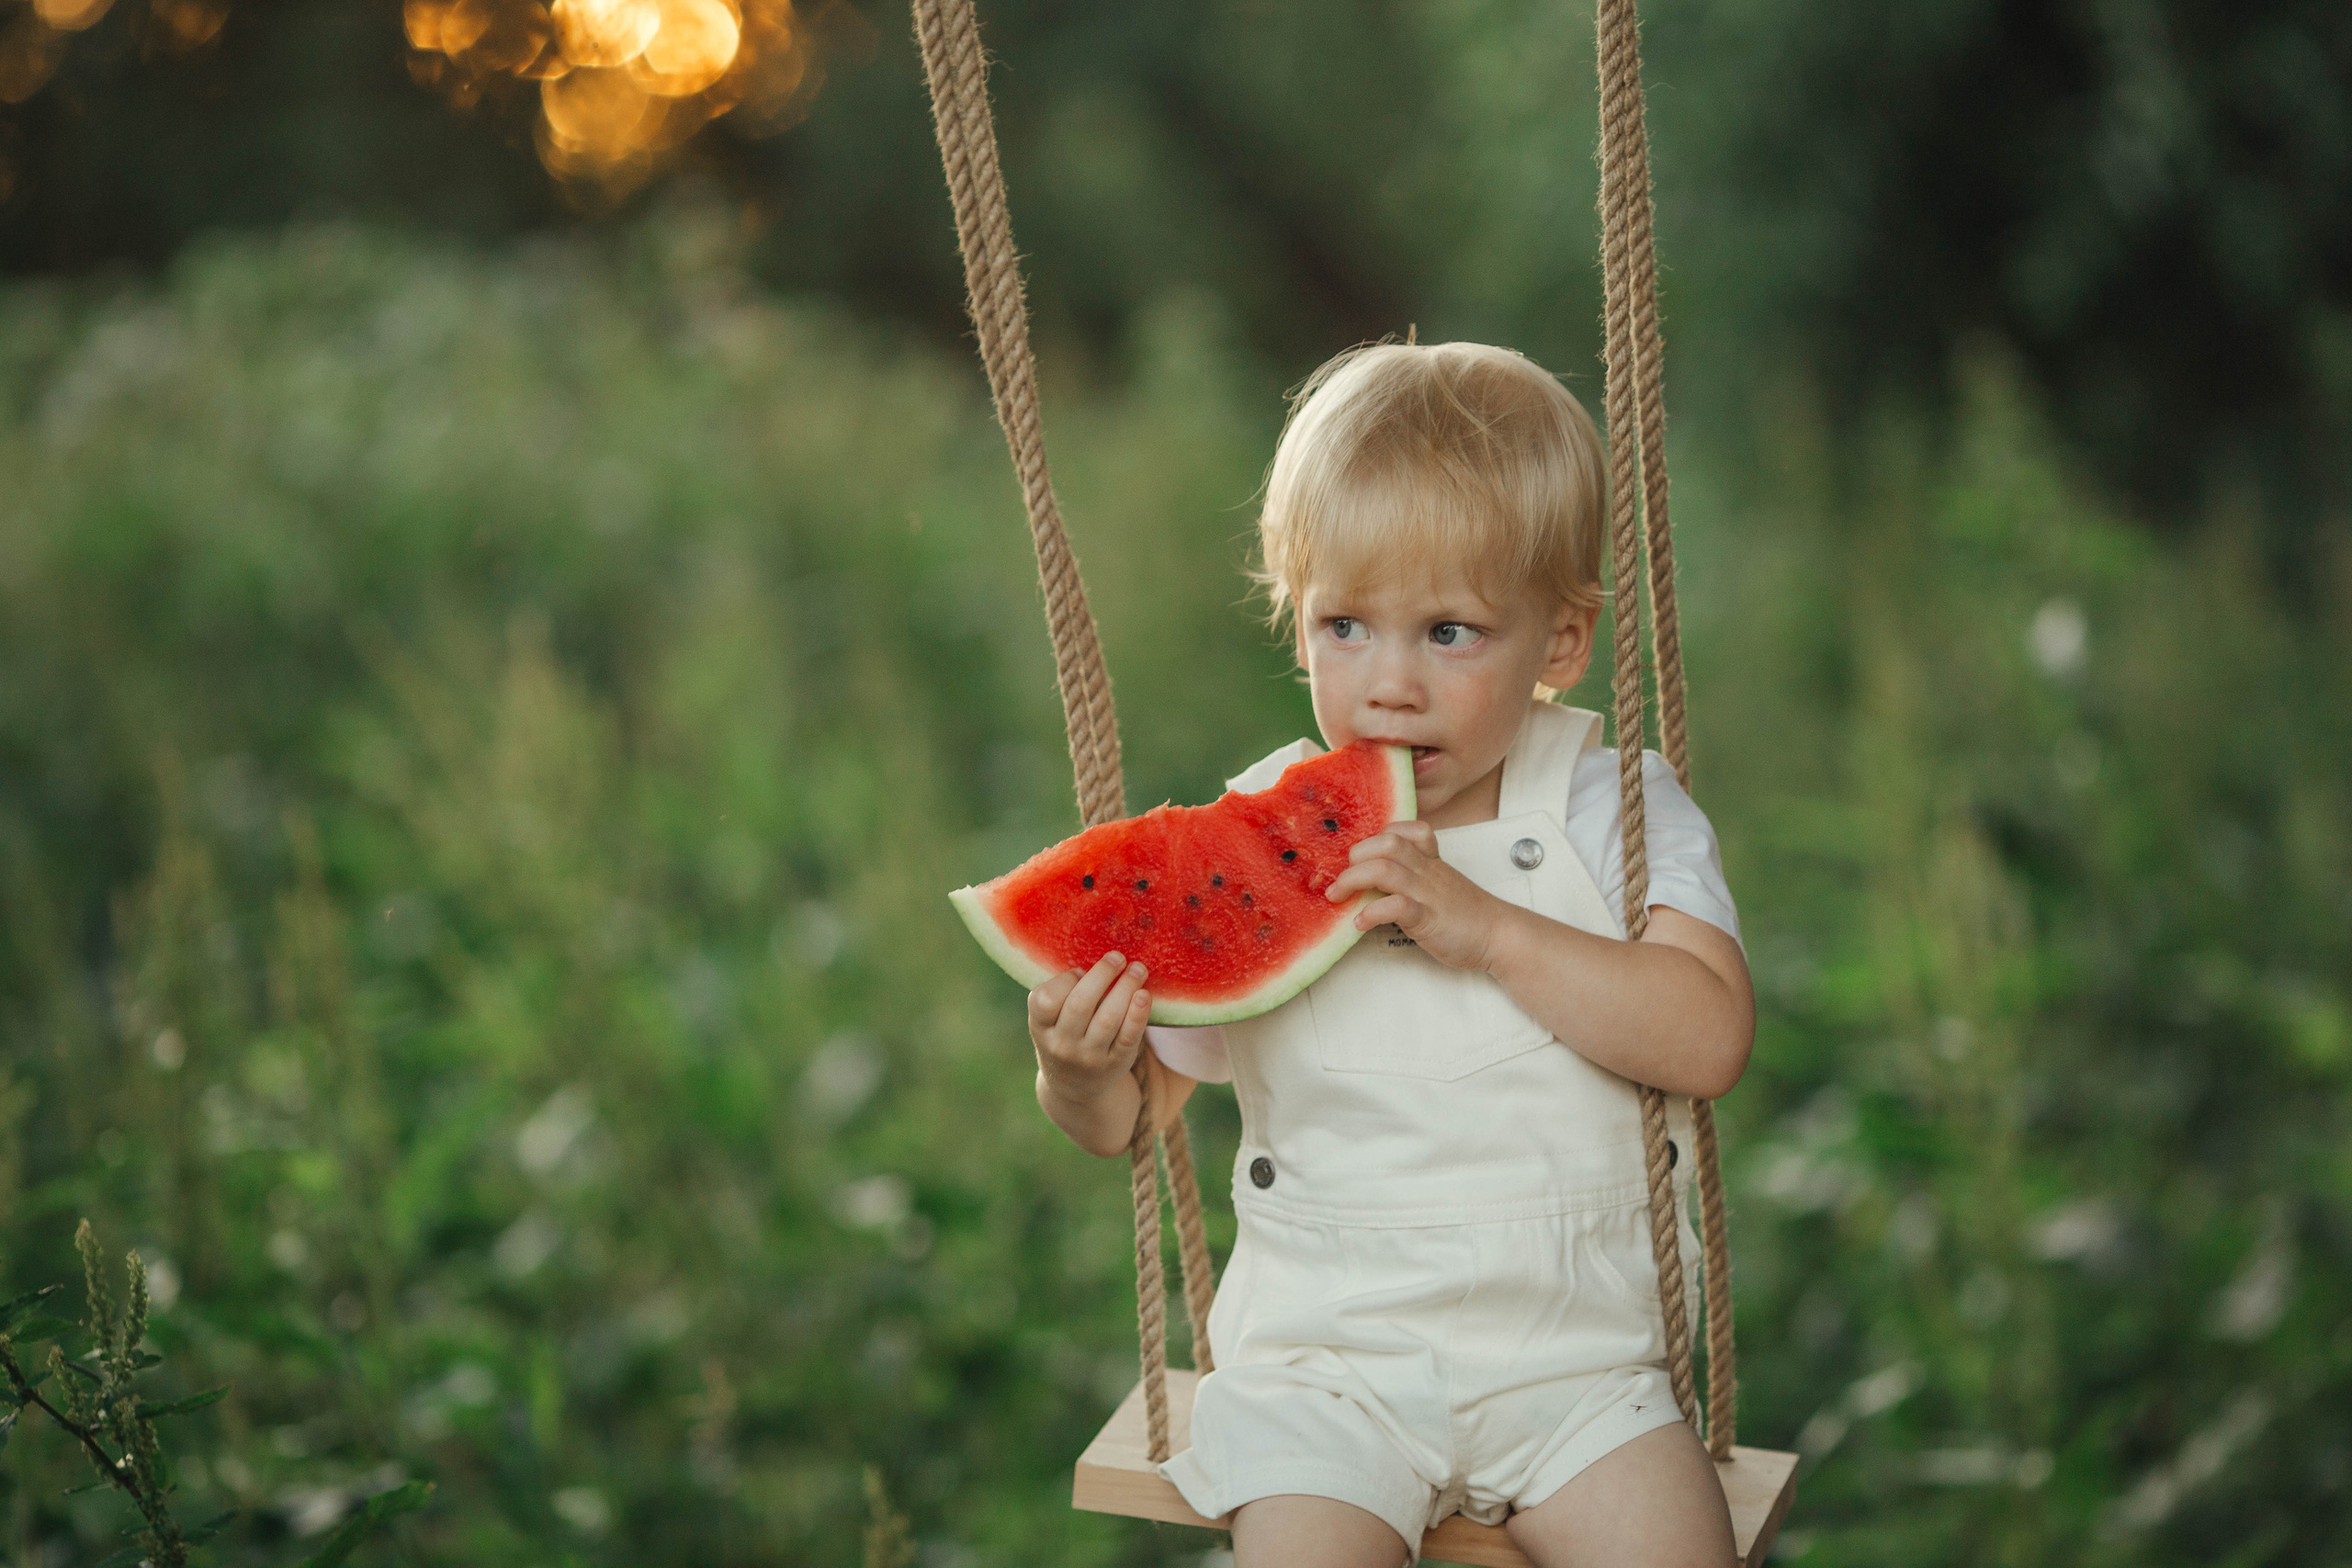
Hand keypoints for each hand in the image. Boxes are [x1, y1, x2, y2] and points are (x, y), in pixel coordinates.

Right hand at [1028, 952, 1152, 1110]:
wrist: (1075, 1086)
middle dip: (1102, 975)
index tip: (1081, 971)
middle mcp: (1063, 1045)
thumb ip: (1064, 993)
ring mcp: (1090, 1057)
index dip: (1065, 980)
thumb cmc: (1064, 1035)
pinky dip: (1138, 1014)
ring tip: (1138, 969)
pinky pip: (1129, 1037)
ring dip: (1125, 988)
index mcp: (1041, 1028)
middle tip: (1118, 957)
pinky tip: (1144, 995)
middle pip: (1080, 1005)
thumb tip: (1101, 962)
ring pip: (1108, 1019)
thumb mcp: (1049, 1020)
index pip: (1046, 1000)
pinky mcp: (1116, 1063)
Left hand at [1324, 821, 1510, 973]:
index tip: (1362, 854)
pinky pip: (1397, 907)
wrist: (1499, 936)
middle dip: (1357, 855)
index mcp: (1430, 861)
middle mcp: (1427, 872)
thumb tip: (1373, 883)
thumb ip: (1414, 876)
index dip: (1378, 835)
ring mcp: (1428, 893)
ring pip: (1385, 869)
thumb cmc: (1467, 915)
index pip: (1405, 830)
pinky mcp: (1428, 919)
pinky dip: (1372, 912)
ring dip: (1353, 879)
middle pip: (1388, 843)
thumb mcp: (1440, 885)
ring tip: (1338, 895)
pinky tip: (1360, 923)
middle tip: (1342, 877)